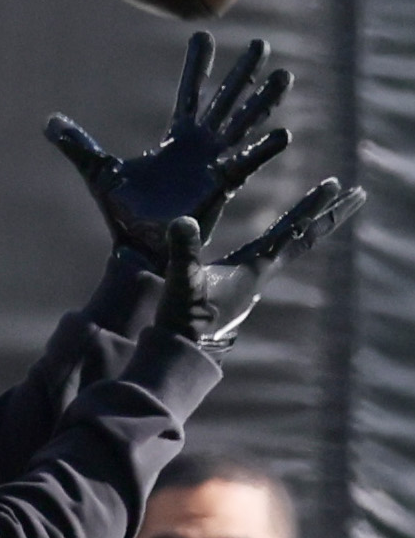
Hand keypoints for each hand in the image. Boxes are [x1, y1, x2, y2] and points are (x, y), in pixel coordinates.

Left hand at [47, 32, 291, 269]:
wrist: (136, 246)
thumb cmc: (122, 212)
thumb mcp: (98, 170)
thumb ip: (78, 145)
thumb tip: (49, 123)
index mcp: (176, 140)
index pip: (189, 94)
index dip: (196, 66)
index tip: (204, 36)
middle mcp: (200, 147)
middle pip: (225, 100)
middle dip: (242, 73)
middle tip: (261, 43)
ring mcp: (214, 164)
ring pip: (243, 124)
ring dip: (263, 101)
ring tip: (285, 76)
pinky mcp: (221, 187)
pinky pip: (246, 164)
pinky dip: (264, 150)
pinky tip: (284, 134)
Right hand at [154, 179, 364, 354]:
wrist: (179, 352)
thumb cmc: (182, 320)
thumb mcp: (181, 281)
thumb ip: (184, 251)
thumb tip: (182, 220)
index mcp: (254, 270)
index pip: (291, 232)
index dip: (313, 208)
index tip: (335, 184)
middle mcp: (260, 274)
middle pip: (304, 239)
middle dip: (328, 215)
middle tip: (357, 193)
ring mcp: (251, 281)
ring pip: (290, 247)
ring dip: (309, 226)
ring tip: (323, 209)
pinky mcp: (238, 286)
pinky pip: (272, 255)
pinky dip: (286, 239)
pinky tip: (283, 237)